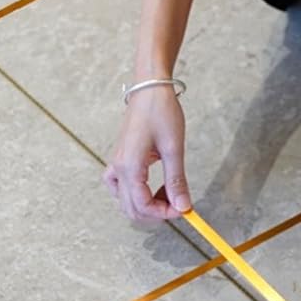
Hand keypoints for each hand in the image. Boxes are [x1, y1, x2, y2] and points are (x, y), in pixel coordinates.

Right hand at [102, 85, 190, 221]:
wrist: (150, 87)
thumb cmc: (161, 111)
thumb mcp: (173, 148)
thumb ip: (176, 181)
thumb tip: (183, 207)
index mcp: (130, 166)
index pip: (143, 205)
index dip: (165, 213)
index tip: (184, 209)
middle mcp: (118, 168)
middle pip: (132, 208)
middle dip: (156, 213)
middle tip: (178, 204)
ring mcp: (116, 163)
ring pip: (124, 201)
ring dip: (145, 206)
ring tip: (167, 194)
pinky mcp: (120, 159)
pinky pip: (119, 187)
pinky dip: (134, 194)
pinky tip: (150, 187)